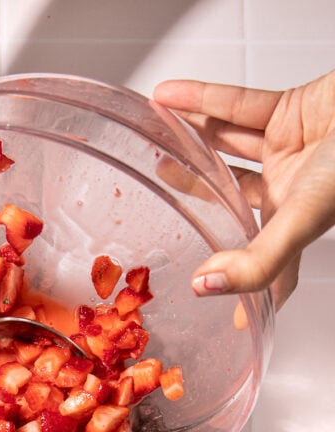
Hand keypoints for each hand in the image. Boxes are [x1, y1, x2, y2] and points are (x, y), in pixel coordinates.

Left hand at [153, 70, 334, 308]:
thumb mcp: (303, 221)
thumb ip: (257, 261)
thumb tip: (205, 288)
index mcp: (294, 224)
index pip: (265, 266)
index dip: (245, 290)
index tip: (221, 307)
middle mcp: (289, 189)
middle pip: (232, 199)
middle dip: (198, 196)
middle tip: (162, 196)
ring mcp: (288, 150)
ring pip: (229, 147)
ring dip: (193, 142)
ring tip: (157, 143)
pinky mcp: (290, 110)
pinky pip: (238, 105)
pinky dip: (202, 99)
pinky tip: (168, 97)